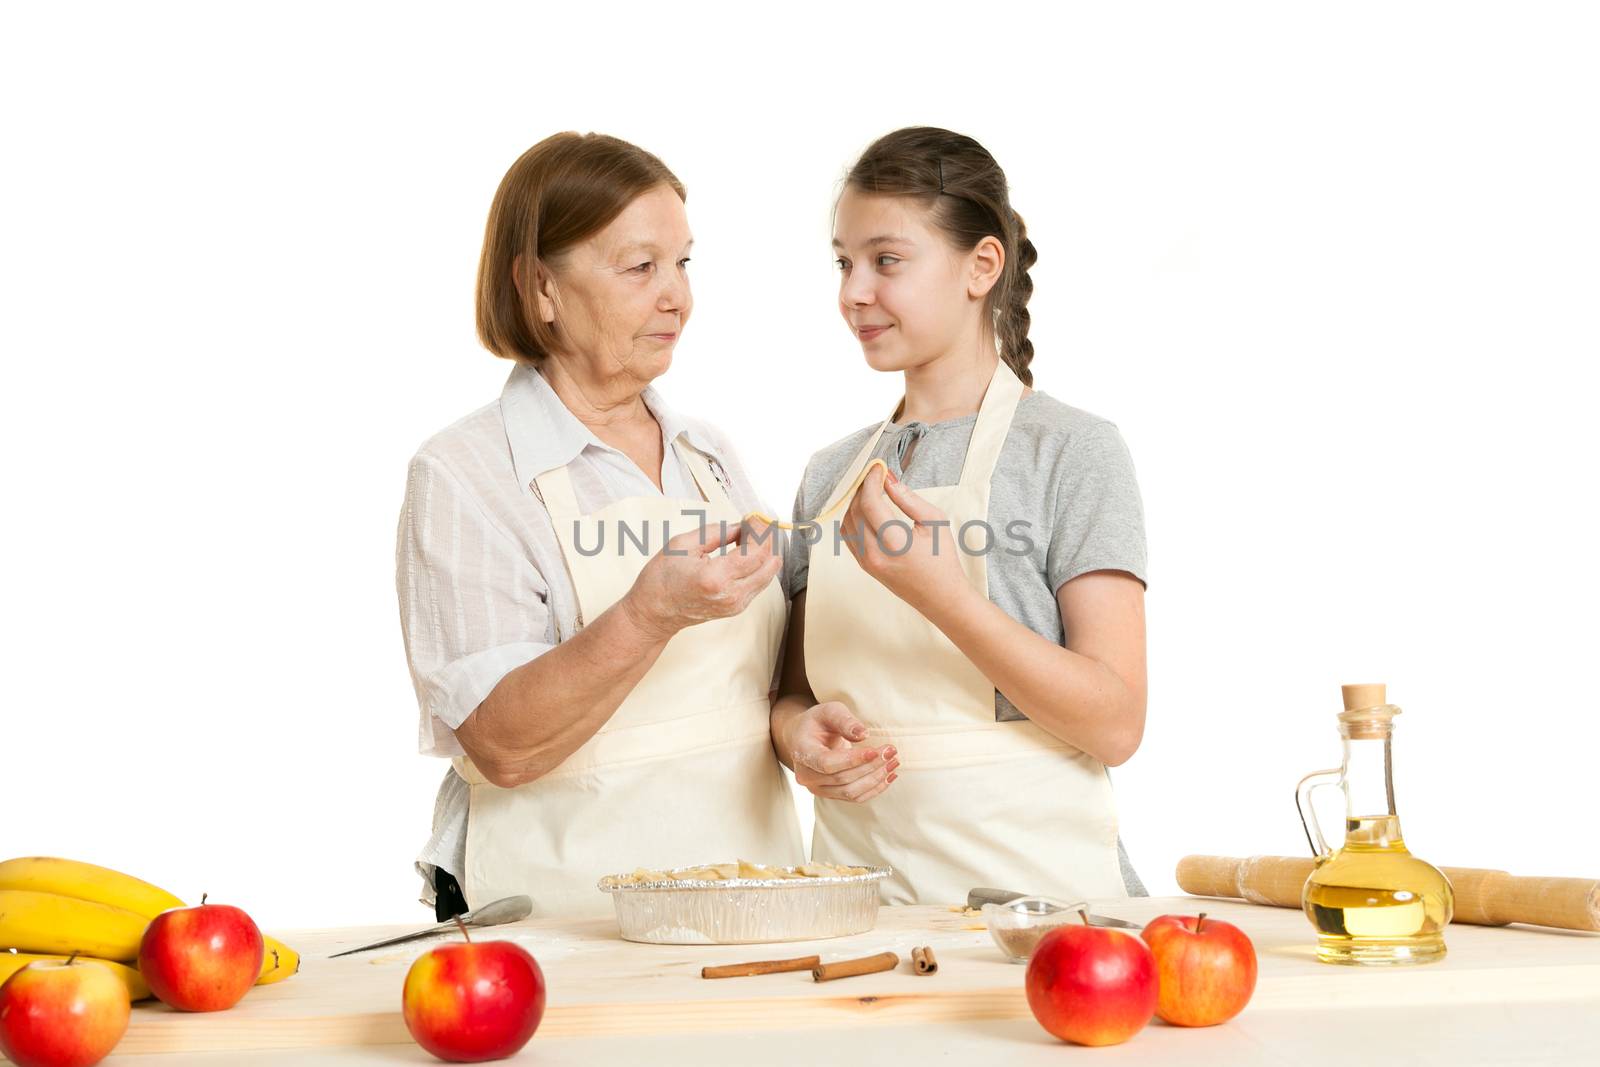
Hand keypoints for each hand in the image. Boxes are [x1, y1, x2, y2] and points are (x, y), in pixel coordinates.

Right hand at [623, 517, 781, 639]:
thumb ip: (716, 532)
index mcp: (717, 577)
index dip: (759, 530)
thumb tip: (740, 526)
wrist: (653, 613)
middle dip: (767, 539)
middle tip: (752, 525)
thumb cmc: (661, 581)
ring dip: (765, 552)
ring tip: (747, 537)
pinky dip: (759, 565)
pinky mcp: (737, 608)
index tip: (752, 517)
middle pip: (770, 563)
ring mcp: (736, 605)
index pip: (757, 551)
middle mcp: (732, 595)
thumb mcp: (682, 544)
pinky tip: (745, 552)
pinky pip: (759, 583)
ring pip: (769, 574)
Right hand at [786, 701, 898, 802]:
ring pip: (850, 791)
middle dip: (870, 766)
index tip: (875, 750)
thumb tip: (863, 734)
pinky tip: (889, 776)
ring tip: (893, 763)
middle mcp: (806, 776)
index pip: (827, 763)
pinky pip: (855, 797)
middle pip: (842, 778)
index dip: (852, 760)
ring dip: (875, 779)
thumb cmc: (818, 722)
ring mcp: (817, 788)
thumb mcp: (829, 711)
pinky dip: (874, 789)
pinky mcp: (830, 794)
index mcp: (802, 752)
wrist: (806, 738)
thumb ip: (844, 721)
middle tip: (891, 751)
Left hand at [840, 464, 969, 613]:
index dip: (871, 481)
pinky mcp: (864, 566)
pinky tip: (867, 508)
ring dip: (856, 502)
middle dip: (863, 488)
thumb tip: (889, 479)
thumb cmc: (942, 559)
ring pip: (847, 523)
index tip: (878, 468)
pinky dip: (853, 518)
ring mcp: (867, 562)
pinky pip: (849, 536)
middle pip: (855, 511)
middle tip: (875, 475)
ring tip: (872, 490)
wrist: (940, 597)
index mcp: (895, 544)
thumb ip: (909, 499)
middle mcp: (875, 555)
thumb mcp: (934, 523)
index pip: (870, 504)